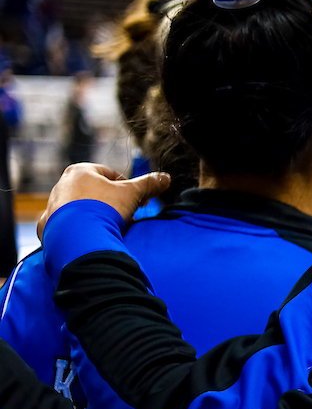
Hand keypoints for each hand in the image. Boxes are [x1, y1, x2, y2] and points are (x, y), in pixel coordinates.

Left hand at [38, 164, 170, 238]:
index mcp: (80, 171)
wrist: (79, 237)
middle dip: (113, 204)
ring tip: (112, 229)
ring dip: (97, 216)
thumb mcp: (132, 194)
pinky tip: (91, 237)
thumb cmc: (104, 209)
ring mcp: (54, 205)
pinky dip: (79, 230)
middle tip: (127, 217)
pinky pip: (67, 226)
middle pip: (95, 192)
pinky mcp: (49, 225)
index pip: (110, 175)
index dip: (128, 188)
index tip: (139, 201)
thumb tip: (166, 178)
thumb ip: (148, 184)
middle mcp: (63, 184)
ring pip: (81, 209)